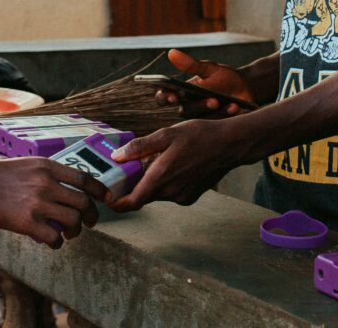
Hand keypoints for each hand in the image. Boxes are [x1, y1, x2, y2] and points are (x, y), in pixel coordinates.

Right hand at [0, 158, 108, 247]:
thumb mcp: (27, 164)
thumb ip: (48, 173)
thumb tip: (67, 187)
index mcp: (47, 167)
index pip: (83, 178)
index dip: (99, 189)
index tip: (106, 198)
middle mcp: (46, 184)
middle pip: (83, 202)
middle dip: (91, 216)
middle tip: (90, 223)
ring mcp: (38, 204)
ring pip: (73, 221)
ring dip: (76, 231)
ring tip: (70, 233)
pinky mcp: (28, 223)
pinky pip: (54, 238)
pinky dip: (58, 243)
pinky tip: (54, 243)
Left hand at [108, 117, 243, 210]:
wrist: (230, 145)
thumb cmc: (199, 136)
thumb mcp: (166, 134)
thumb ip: (140, 147)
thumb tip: (117, 157)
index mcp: (161, 177)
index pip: (132, 202)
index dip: (117, 204)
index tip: (107, 198)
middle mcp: (171, 192)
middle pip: (142, 196)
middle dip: (132, 186)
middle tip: (126, 169)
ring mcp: (182, 196)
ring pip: (156, 193)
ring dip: (150, 183)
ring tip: (152, 161)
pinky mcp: (190, 196)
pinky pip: (170, 193)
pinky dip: (164, 183)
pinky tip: (171, 165)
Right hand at [158, 49, 254, 116]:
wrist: (247, 88)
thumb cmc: (224, 77)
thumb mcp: (209, 68)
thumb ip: (190, 65)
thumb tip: (171, 52)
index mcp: (182, 92)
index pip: (165, 97)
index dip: (165, 98)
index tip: (173, 96)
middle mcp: (189, 106)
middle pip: (185, 110)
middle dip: (199, 105)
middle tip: (213, 100)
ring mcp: (202, 117)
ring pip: (201, 118)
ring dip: (214, 111)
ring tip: (225, 101)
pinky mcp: (216, 124)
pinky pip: (217, 123)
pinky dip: (226, 114)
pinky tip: (235, 106)